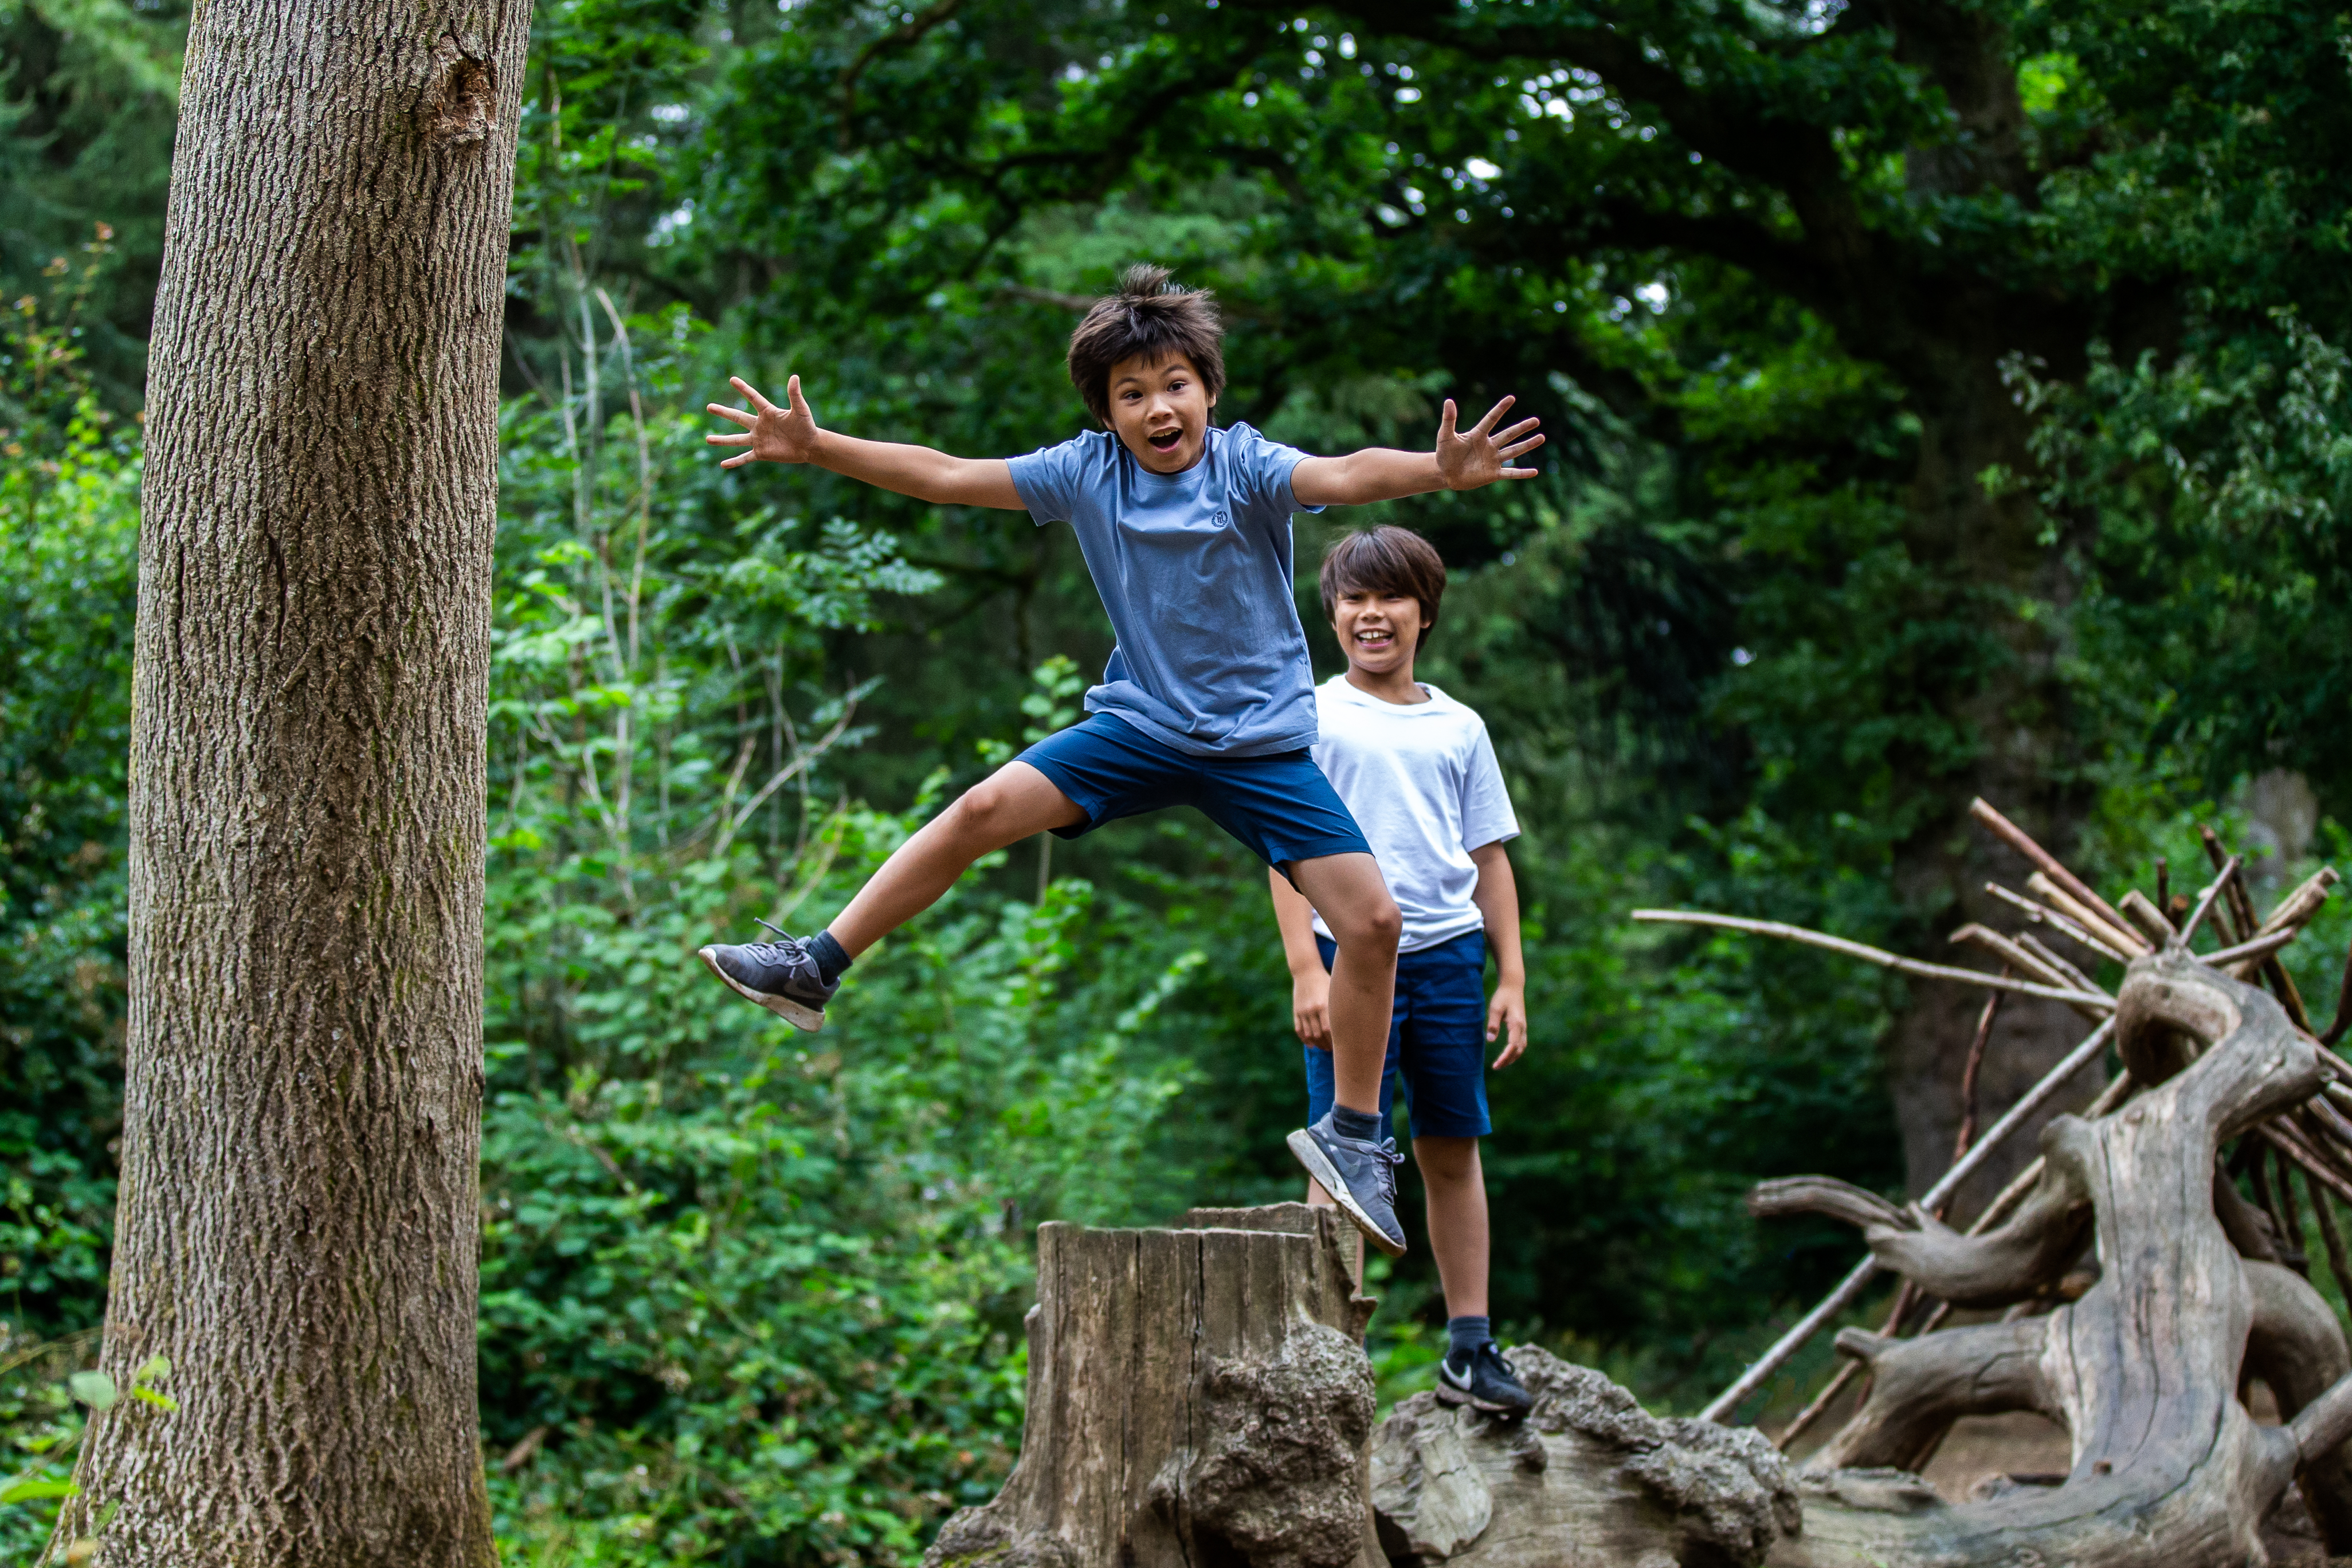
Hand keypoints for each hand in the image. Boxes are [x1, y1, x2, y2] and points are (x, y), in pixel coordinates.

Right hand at [706, 374, 820, 467]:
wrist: (810, 445)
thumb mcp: (801, 410)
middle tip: (709, 407)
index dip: (744, 389)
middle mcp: (759, 425)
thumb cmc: (806, 425)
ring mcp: (759, 439)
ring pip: (736, 439)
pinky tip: (722, 465)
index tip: (732, 379)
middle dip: (723, 412)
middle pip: (737, 417)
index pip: (753, 398)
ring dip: (722, 440)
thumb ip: (795, 395)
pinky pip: (745, 457)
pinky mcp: (761, 453)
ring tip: (707, 439)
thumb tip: (794, 377)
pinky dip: (735, 461)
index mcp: (768, 412)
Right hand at [1293, 969, 1333, 1050]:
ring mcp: (1303, 1011)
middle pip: (1319, 1034)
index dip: (1334, 1040)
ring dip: (1317, 1043)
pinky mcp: (1296, 1011)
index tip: (1341, 1045)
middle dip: (1326, 1044)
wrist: (1306, 971)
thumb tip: (1352, 1020)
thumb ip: (1339, 1005)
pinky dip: (1304, 1039)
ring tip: (1324, 1048)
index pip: (1329, 1030)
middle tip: (1334, 1050)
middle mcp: (1312, 1010)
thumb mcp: (1334, 991)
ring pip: (1309, 1034)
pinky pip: (1299, 1029)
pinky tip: (1311, 1044)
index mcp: (1323, 1005)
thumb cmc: (1326, 980)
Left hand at [1434, 395, 1542, 490]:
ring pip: (1513, 451)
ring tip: (1541, 437)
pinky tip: (1535, 472)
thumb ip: (1449, 419)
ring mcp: (1492, 460)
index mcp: (1478, 435)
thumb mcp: (1445, 436)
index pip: (1492, 419)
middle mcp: (1489, 446)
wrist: (1444, 473)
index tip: (1511, 398)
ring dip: (1527, 445)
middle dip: (1522, 428)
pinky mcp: (1493, 474)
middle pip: (1508, 434)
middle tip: (1536, 420)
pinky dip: (1522, 473)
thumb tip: (1449, 401)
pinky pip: (1510, 473)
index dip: (1500, 409)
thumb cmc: (1444, 453)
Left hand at [1486, 980, 1527, 1068]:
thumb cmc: (1502, 997)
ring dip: (1512, 1057)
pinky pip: (1520, 1043)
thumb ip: (1492, 1024)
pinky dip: (1514, 1052)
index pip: (1512, 1046)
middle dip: (1508, 1060)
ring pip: (1521, 1048)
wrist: (1513, 987)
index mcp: (1516, 1024)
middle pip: (1518, 1050)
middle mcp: (1522, 1028)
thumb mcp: (1494, 1008)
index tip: (1496, 1064)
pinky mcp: (1521, 1027)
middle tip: (1496, 1067)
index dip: (1505, 1057)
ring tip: (1500, 1064)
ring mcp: (1523, 1028)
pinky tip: (1506, 1055)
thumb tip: (1490, 1040)